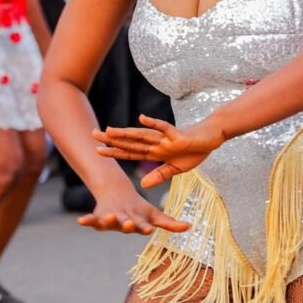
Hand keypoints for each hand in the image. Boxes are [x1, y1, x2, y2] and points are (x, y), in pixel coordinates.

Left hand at [77, 181, 189, 234]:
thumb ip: (170, 223)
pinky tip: (80, 221)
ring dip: (109, 222)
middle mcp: (123, 225)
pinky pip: (91, 221)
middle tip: (129, 224)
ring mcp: (110, 222)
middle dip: (127, 226)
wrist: (118, 198)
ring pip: (109, 223)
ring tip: (109, 217)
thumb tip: (190, 227)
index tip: (147, 228)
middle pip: (125, 226)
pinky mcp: (97, 218)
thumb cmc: (138, 209)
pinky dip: (86, 221)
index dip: (144, 228)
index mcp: (137, 224)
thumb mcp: (154, 214)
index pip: (142, 227)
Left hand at [92, 115, 224, 187]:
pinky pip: (164, 128)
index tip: (98, 150)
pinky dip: (153, 123)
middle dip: (113, 140)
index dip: (114, 152)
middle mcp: (156, 144)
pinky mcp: (177, 135)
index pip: (130, 152)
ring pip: (142, 135)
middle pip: (131, 142)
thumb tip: (142, 184)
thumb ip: (158, 175)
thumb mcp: (174, 169)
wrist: (210, 139)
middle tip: (93, 135)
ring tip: (110, 130)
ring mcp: (165, 139)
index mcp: (154, 152)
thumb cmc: (192, 152)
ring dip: (126, 133)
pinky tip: (141, 118)